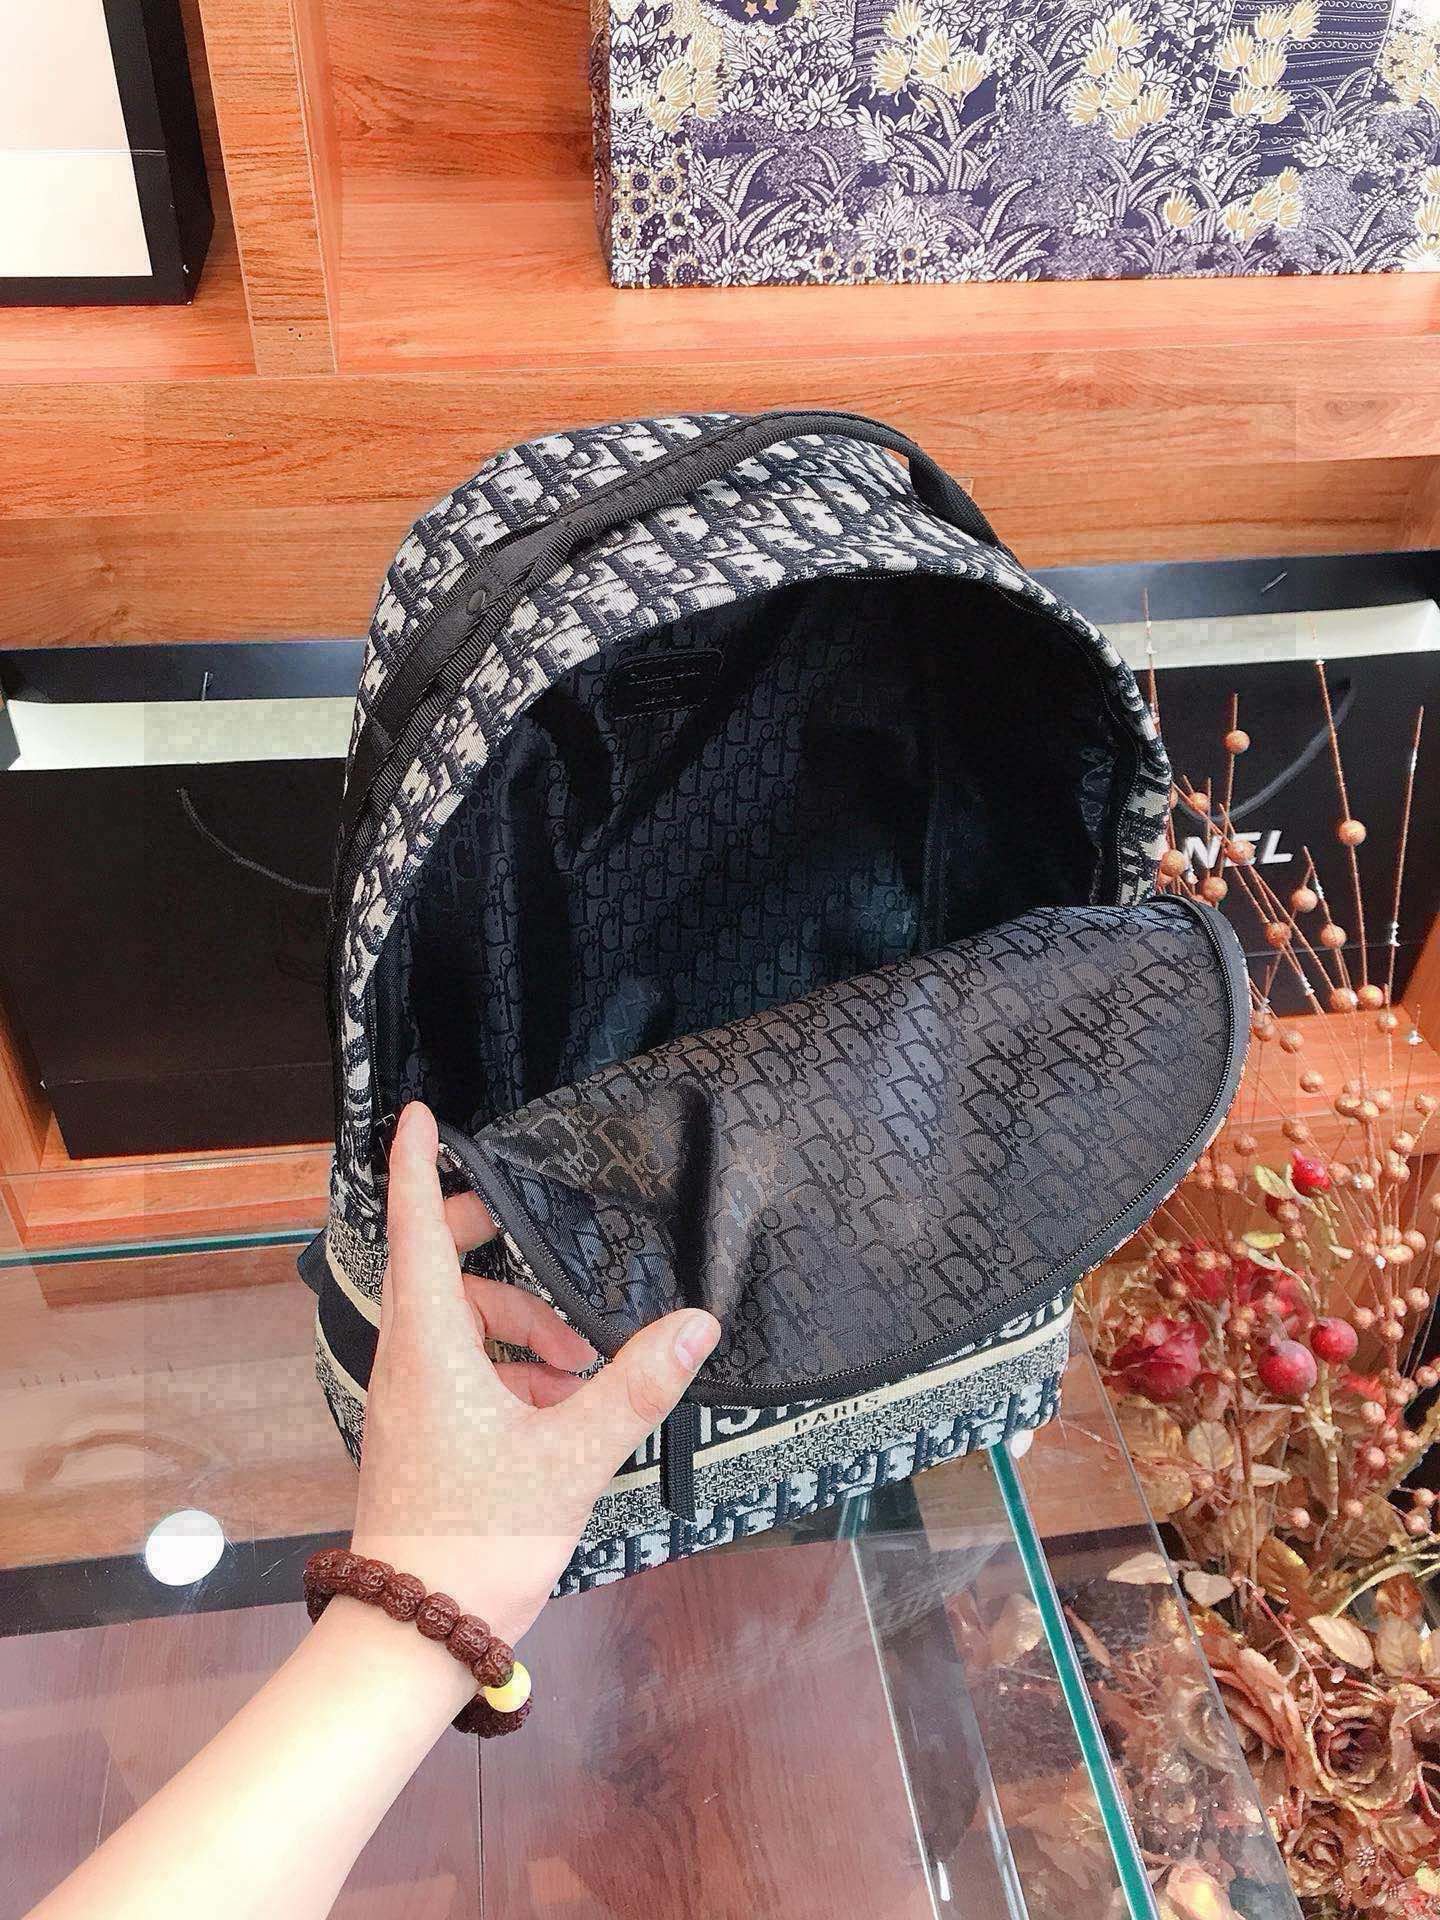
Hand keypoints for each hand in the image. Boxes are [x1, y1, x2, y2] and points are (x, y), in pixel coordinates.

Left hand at [350, 1101, 719, 1645]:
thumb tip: (696, 1321)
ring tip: (582, 1363)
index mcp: (432, 1348)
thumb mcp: (574, 1456)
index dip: (418, 1166)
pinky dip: (508, 1363)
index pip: (418, 1230)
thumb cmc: (482, 1540)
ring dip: (517, 1320)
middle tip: (538, 1229)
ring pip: (455, 1320)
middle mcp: (408, 1361)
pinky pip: (459, 1364)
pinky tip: (561, 1403)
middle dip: (487, 1238)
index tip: (418, 1113)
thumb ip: (635, 1384)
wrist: (415, 1632)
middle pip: (435, 1264)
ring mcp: (408, 1399)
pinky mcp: (418, 1431)